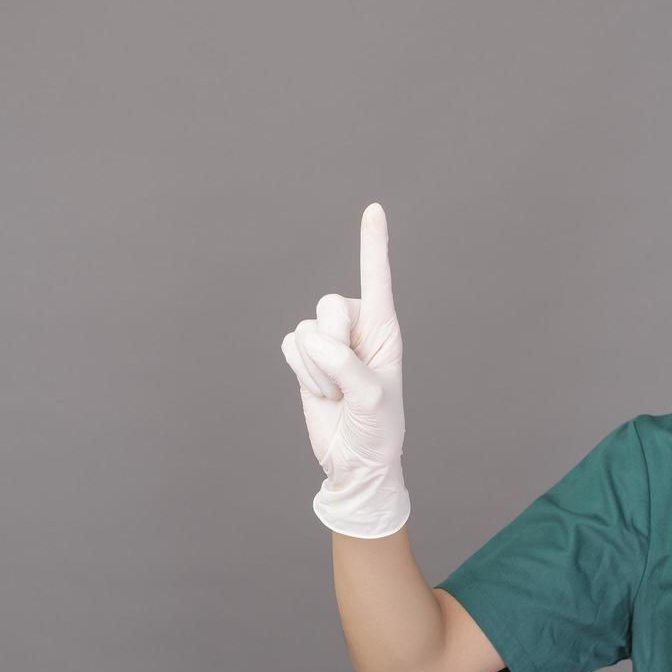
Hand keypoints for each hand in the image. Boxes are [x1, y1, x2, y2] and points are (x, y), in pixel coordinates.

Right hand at [280, 202, 409, 537]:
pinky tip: (320, 392)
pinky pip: (287, 346)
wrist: (354, 461)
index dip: (373, 245)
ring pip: (304, 330)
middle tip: (347, 381)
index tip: (374, 209)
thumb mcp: (373, 398)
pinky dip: (300, 374)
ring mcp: (328, 343)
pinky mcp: (305, 359)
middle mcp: (356, 328)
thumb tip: (316, 341)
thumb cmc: (377, 430)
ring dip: (316, 370)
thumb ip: (347, 365)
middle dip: (332, 347)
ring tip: (337, 393)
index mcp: (384, 329)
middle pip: (328, 305)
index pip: (377, 279)